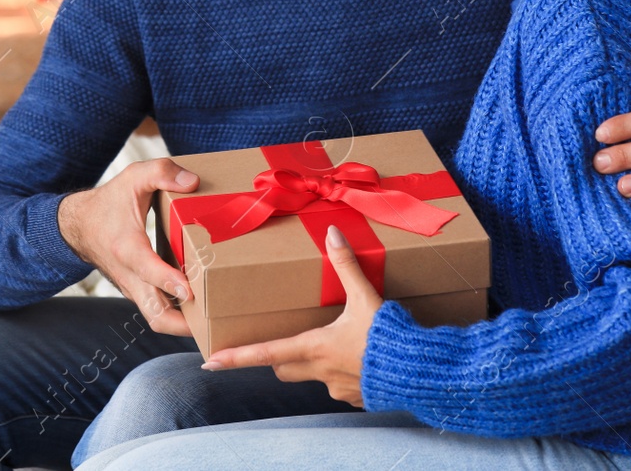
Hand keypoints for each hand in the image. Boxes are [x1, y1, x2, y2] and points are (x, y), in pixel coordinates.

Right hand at [57, 158, 198, 335]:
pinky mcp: (138, 292)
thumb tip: (192, 183)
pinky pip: (159, 311)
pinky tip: (204, 308)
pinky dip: (178, 315)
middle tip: (215, 321)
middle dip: (184, 324)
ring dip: (185, 324)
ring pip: (158, 319)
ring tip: (217, 321)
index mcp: (127, 248)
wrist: (79, 226)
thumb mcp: (133, 177)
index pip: (148, 271)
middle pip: (156, 315)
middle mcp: (130, 275)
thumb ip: (161, 173)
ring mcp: (134, 288)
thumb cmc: (109, 202)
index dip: (169, 281)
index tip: (190, 289)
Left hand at [201, 226, 379, 406]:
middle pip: (282, 368)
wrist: (421, 372)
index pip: (265, 354)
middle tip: (277, 342)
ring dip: (312, 363)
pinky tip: (358, 357)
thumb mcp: (366, 297)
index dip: (236, 358)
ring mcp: (338, 388)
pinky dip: (341, 372)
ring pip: (310, 376)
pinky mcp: (356, 397)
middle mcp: (320, 372)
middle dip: (275, 357)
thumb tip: (332, 233)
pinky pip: (339, 384)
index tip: (209, 363)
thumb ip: (346, 265)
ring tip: (331, 343)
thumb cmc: (389, 336)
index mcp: (314, 347)